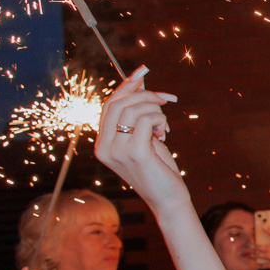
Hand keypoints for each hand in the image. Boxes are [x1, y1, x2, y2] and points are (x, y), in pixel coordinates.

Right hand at [94, 69, 190, 214]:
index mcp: (102, 143)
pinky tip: (164, 132)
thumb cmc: (157, 167)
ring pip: (132, 109)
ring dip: (155, 109)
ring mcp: (117, 151)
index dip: (126, 86)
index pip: (108, 105)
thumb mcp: (144, 135)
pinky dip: (159, 119)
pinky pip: (145, 120)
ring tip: (163, 125)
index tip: (142, 72)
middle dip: (144, 94)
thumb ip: (138, 111)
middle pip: (117, 103)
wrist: (167, 197)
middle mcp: (104, 148)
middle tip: (165, 99)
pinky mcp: (135, 153)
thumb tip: (139, 78)